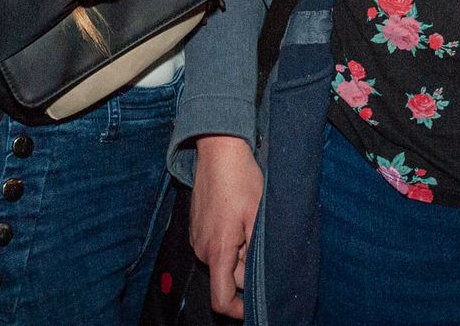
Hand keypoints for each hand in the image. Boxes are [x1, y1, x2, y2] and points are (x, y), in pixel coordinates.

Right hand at [191, 134, 261, 318]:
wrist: (219, 150)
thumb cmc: (240, 179)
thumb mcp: (258, 216)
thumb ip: (257, 253)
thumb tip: (261, 278)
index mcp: (216, 251)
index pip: (221, 299)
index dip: (239, 310)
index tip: (256, 306)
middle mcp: (202, 249)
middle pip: (228, 278)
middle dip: (247, 269)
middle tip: (262, 242)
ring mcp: (198, 237)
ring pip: (224, 261)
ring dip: (241, 253)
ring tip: (251, 225)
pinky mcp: (198, 227)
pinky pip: (217, 246)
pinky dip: (232, 241)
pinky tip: (240, 218)